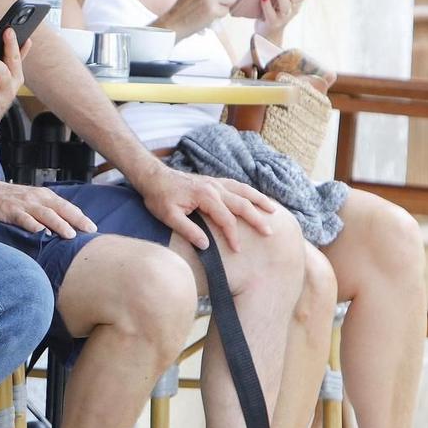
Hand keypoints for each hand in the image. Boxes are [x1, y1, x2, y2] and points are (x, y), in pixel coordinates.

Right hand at [0, 171, 96, 239]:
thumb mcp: (29, 201)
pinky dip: (33, 225)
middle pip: (61, 209)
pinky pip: (23, 218)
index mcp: (43, 195)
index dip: (80, 217)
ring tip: (71, 235)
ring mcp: (23, 204)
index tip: (92, 228)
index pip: (66, 206)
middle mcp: (36, 198)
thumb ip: (45, 211)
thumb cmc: (5, 199)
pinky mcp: (9, 211)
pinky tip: (41, 232)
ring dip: (59, 224)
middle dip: (77, 220)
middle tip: (90, 231)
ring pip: (46, 214)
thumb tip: (63, 228)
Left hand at [125, 165, 281, 250]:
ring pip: (243, 190)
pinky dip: (249, 192)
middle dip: (256, 219)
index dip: (233, 236)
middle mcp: (215, 187)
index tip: (238, 249)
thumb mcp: (168, 217)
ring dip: (259, 200)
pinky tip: (255, 198)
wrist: (153, 177)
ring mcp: (215, 182)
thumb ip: (188, 230)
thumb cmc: (159, 197)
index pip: (226, 219)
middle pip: (242, 203)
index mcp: (206, 196)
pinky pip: (237, 185)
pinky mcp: (214, 181)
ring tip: (273, 211)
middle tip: (269, 232)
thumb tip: (206, 245)